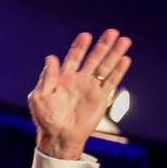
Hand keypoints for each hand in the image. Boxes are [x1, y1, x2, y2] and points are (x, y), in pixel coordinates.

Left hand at [28, 29, 131, 159]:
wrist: (59, 136)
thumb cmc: (46, 118)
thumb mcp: (40, 96)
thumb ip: (47, 77)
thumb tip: (51, 57)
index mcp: (63, 77)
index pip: (74, 58)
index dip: (80, 47)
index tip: (86, 36)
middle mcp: (79, 80)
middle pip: (93, 58)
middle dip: (102, 46)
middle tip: (112, 31)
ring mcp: (91, 88)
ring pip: (105, 67)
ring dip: (114, 54)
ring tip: (124, 40)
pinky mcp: (101, 98)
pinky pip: (111, 82)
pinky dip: (118, 71)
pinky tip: (125, 59)